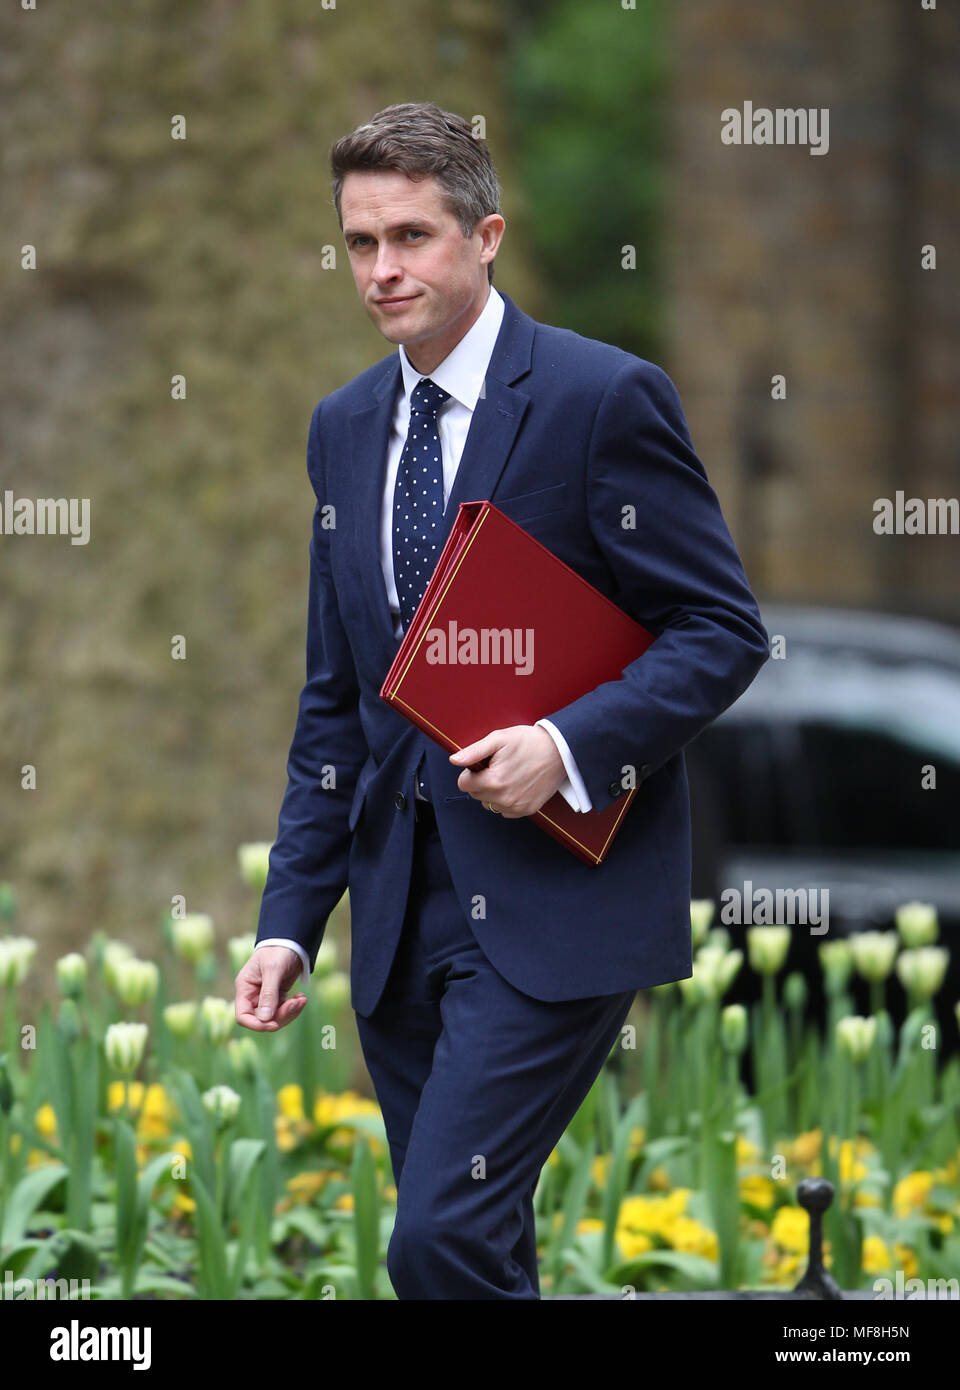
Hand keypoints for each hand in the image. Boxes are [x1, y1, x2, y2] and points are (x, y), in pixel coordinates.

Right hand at [235, 946, 306, 1030]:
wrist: (292, 941)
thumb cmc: (278, 950)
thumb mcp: (273, 969)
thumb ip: (269, 994)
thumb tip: (265, 1019)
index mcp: (245, 988)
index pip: (242, 1016)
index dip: (256, 1024)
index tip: (274, 1024)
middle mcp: (252, 995)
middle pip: (261, 1019)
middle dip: (280, 1016)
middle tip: (296, 1004)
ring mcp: (265, 997)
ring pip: (274, 1017)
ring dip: (289, 1012)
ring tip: (301, 1000)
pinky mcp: (278, 996)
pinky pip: (284, 1010)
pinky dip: (294, 1007)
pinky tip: (301, 998)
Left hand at [449, 725, 566, 816]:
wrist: (560, 750)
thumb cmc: (529, 741)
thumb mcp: (499, 739)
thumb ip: (473, 751)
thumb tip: (454, 760)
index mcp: (493, 781)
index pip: (463, 784)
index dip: (470, 772)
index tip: (484, 763)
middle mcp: (504, 798)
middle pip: (475, 794)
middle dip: (481, 781)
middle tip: (498, 766)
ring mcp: (516, 806)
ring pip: (489, 803)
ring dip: (493, 792)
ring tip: (509, 774)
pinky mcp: (527, 810)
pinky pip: (505, 810)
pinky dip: (506, 799)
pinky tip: (517, 784)